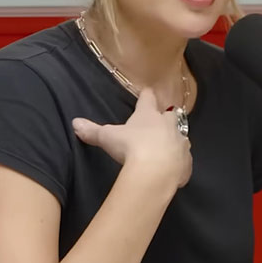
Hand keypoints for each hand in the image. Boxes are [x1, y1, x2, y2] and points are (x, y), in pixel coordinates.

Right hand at [72, 88, 191, 187]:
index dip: (147, 96)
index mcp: (149, 115)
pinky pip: (184, 163)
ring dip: (175, 141)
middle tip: (162, 120)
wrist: (155, 170)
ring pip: (182, 138)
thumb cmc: (131, 147)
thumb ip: (93, 131)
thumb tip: (75, 123)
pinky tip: (175, 171)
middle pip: (172, 115)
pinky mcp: (186, 164)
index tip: (148, 91)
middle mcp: (169, 125)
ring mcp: (181, 144)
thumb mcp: (108, 137)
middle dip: (167, 117)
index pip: (148, 99)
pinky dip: (180, 165)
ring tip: (168, 148)